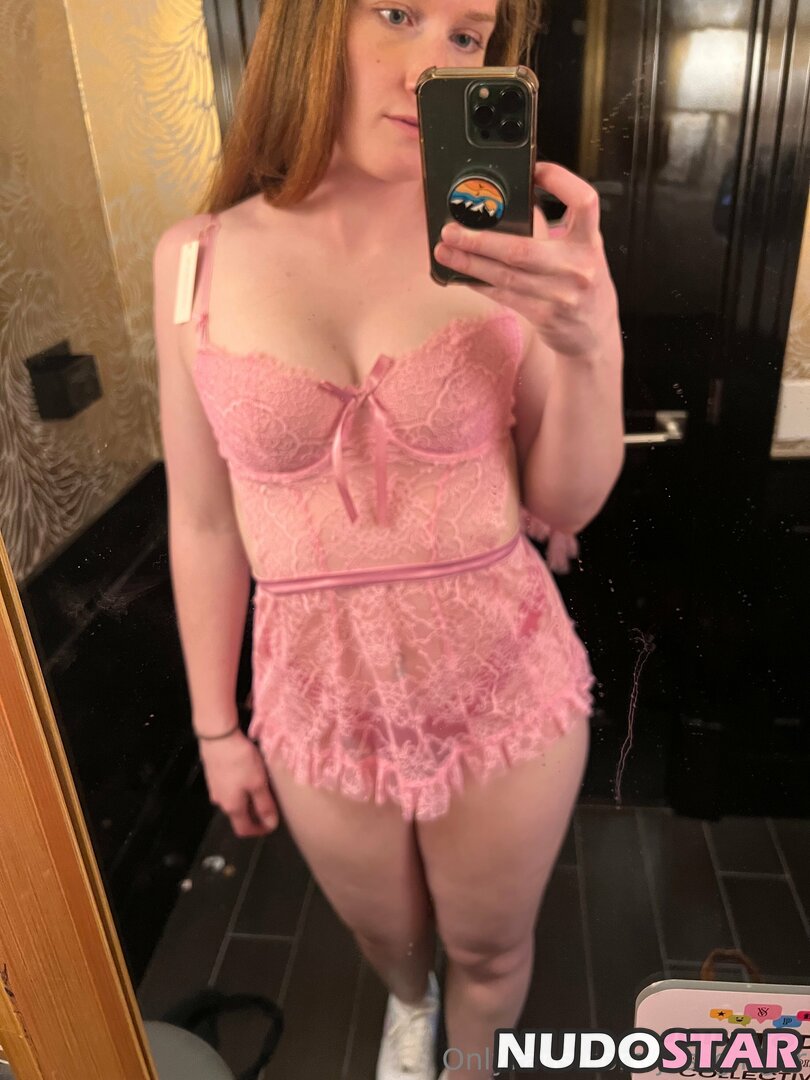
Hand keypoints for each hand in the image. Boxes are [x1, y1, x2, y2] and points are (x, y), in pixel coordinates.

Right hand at [198, 729, 279, 836]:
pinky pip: (228, 789)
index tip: (271, 825)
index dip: (259, 831)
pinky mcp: (213, 775)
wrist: (218, 736)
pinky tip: (248, 775)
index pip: (244, 830)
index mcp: (232, 807)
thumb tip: (270, 824)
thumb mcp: (258, 783)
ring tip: (261, 787)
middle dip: (254, 814)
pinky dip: (240, 789)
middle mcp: (220, 801)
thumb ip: (264, 804)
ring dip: (247, 800)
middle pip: (239, 816)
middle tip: (270, 804)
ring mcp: (214, 788)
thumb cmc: (240, 760)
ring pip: (233, 801)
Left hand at [433, 161, 619, 363]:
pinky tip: (461, 274)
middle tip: (451, 230)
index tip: (534, 170)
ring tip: (445, 251)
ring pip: (506, 275)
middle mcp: (578, 267)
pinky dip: (479, 283)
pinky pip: (504, 296)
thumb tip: (512, 202)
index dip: (560, 180)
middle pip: (523, 248)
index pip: (584, 201)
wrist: (594, 335)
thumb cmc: (583, 287)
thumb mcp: (582, 253)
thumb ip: (558, 229)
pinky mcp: (544, 316)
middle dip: (481, 240)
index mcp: (590, 242)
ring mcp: (561, 295)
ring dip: (471, 262)